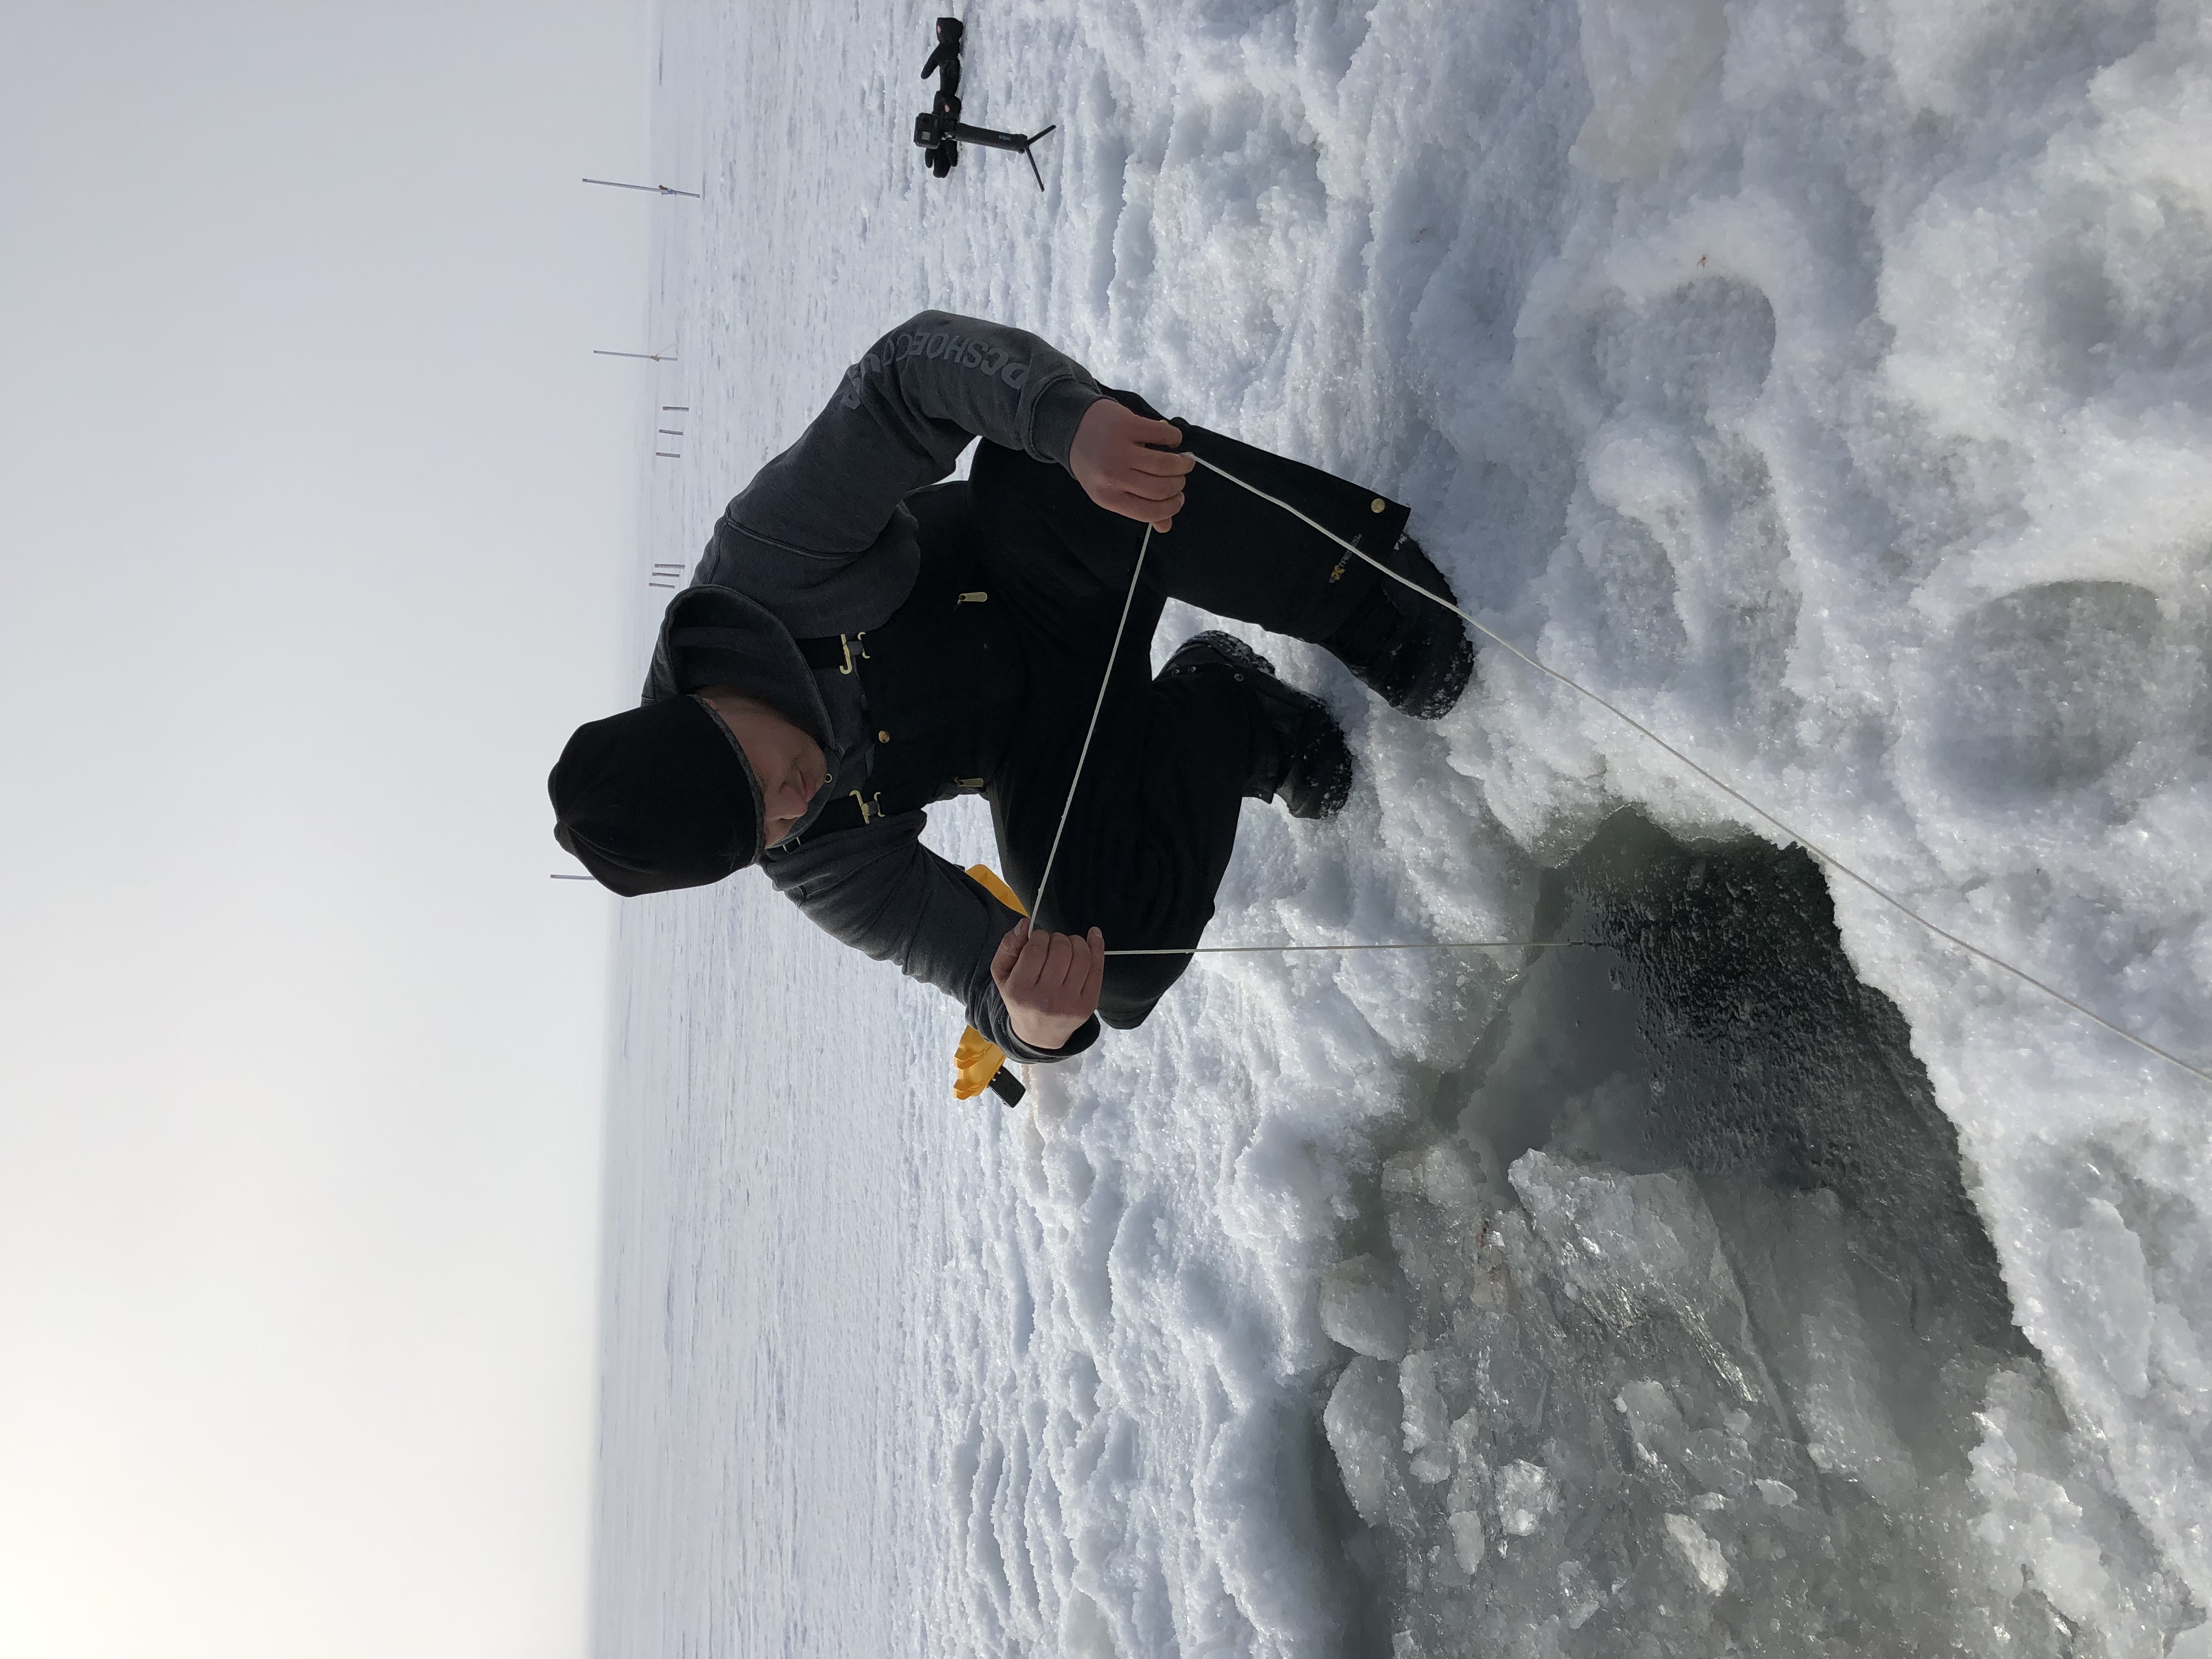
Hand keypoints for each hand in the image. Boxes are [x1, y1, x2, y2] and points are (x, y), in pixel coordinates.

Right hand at [990, 917, 1105, 1051]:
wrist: (1039, 1034)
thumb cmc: (1019, 999)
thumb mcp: (1002, 974)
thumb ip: (1008, 946)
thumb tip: (1025, 924)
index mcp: (1020, 991)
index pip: (1036, 948)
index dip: (1039, 936)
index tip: (1038, 940)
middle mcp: (1046, 999)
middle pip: (1061, 950)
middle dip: (1058, 938)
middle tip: (1053, 945)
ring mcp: (1070, 1003)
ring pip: (1081, 956)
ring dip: (1075, 941)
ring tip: (1067, 945)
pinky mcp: (1088, 1005)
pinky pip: (1097, 968)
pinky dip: (1096, 946)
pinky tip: (1093, 934)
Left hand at [1068, 398, 1194, 531]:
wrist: (1072, 428)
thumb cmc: (1094, 463)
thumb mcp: (1109, 491)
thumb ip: (1137, 507)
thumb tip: (1165, 527)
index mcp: (1108, 498)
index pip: (1150, 512)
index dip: (1172, 507)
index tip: (1179, 498)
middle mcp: (1113, 476)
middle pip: (1161, 488)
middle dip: (1179, 485)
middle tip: (1180, 478)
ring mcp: (1119, 450)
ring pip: (1165, 464)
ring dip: (1182, 464)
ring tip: (1184, 462)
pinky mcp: (1127, 425)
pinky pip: (1163, 435)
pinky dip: (1174, 438)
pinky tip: (1172, 440)